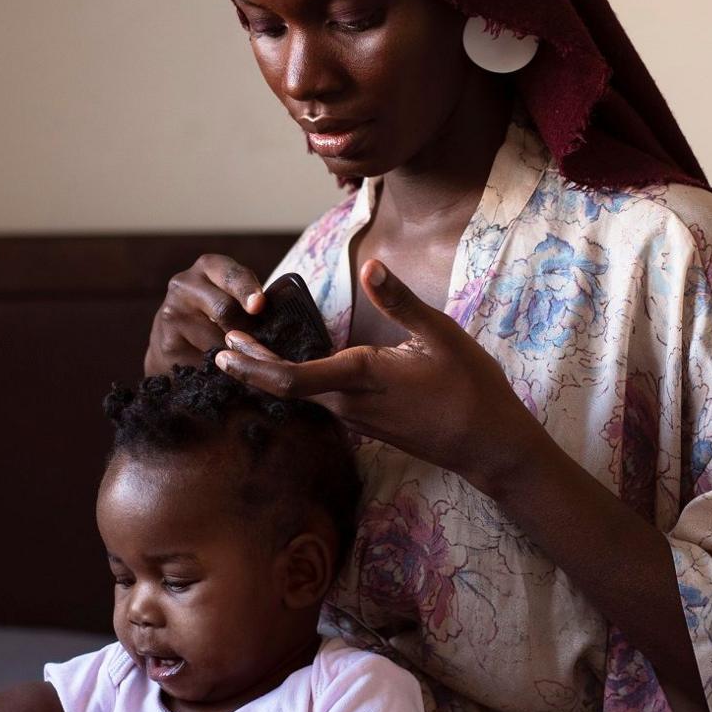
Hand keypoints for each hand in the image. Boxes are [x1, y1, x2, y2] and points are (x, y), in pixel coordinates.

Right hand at [144, 254, 266, 374]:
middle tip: (264, 349)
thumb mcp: (233, 297)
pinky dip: (220, 372)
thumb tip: (279, 322)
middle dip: (247, 331)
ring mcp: (171, 314)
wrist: (172, 341)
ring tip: (249, 366)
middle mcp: (184, 285)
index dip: (246, 290)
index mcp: (208, 267)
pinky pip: (202, 361)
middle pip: (224, 310)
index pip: (231, 275)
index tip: (258, 305)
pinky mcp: (166, 344)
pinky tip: (228, 376)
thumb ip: (252, 302)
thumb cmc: (216, 316)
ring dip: (237, 356)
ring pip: (215, 340)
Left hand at [216, 258, 540, 490]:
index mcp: (362, 377)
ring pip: (302, 397)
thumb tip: (370, 266)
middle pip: (286, 389)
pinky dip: (297, 384)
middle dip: (251, 368)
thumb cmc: (470, 387)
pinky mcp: (367, 423)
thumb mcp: (440, 334)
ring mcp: (357, 418)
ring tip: (247, 352)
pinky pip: (321, 402)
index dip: (255, 364)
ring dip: (271, 376)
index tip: (228, 348)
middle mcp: (350, 404)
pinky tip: (294, 369)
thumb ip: (400, 301)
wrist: (488, 445)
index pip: (292, 377)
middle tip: (223, 348)